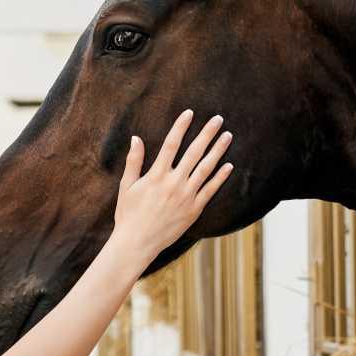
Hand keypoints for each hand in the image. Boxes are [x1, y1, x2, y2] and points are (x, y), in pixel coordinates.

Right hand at [112, 109, 233, 264]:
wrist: (137, 242)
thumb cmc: (129, 214)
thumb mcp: (127, 185)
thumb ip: (134, 161)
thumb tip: (136, 138)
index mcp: (156, 175)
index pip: (171, 144)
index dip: (181, 126)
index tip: (190, 113)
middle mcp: (174, 183)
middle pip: (194, 152)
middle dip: (207, 134)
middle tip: (218, 119)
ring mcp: (186, 196)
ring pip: (206, 168)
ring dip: (218, 151)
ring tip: (227, 136)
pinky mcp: (194, 209)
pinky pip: (210, 190)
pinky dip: (220, 177)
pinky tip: (229, 165)